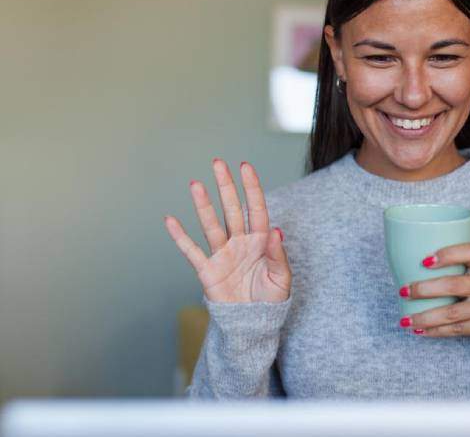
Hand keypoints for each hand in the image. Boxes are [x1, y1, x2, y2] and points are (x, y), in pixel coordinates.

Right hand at [163, 159, 291, 302]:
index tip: (245, 167)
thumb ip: (278, 255)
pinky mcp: (208, 270)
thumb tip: (277, 231)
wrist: (253, 324)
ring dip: (203, 205)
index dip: (251, 188)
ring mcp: (222, 255)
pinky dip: (180, 237)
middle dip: (225, 187)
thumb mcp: (281, 279)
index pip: (256, 209)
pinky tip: (171, 220)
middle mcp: (240, 243)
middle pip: (232, 209)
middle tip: (217, 163)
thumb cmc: (270, 300)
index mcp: (260, 242)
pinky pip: (192, 251)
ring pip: (211, 225)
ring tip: (195, 184)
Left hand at [400, 243, 469, 336]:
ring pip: (453, 313)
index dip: (448, 254)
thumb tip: (409, 263)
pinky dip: (436, 331)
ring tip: (405, 320)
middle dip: (424, 289)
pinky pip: (458, 329)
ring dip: (425, 317)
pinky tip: (420, 330)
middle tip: (403, 291)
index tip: (424, 261)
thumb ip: (453, 264)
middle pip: (455, 285)